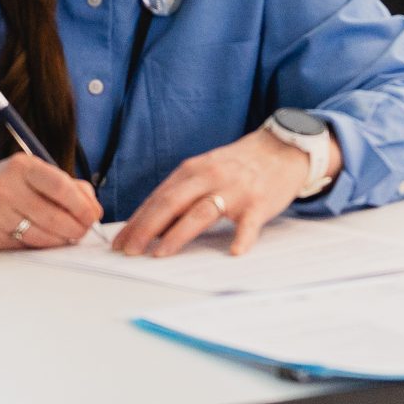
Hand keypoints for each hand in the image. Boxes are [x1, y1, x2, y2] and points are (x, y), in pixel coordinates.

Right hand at [0, 153, 101, 248]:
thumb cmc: (8, 186)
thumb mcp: (34, 174)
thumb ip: (68, 186)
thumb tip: (93, 208)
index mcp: (22, 166)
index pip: (61, 186)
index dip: (82, 206)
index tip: (93, 216)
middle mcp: (5, 186)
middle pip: (53, 215)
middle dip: (76, 228)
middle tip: (83, 232)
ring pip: (41, 235)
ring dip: (60, 241)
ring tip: (66, 237)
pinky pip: (25, 246)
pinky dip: (40, 247)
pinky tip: (43, 240)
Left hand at [115, 126, 341, 256]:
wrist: (282, 148)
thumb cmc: (238, 165)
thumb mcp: (206, 169)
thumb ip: (182, 191)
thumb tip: (151, 222)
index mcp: (194, 170)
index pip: (159, 197)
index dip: (137, 219)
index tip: (120, 241)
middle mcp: (210, 177)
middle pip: (172, 203)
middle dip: (147, 228)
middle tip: (130, 250)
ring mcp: (235, 190)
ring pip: (202, 212)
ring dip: (178, 234)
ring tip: (160, 254)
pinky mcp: (259, 203)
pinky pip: (249, 223)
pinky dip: (242, 237)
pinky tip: (234, 252)